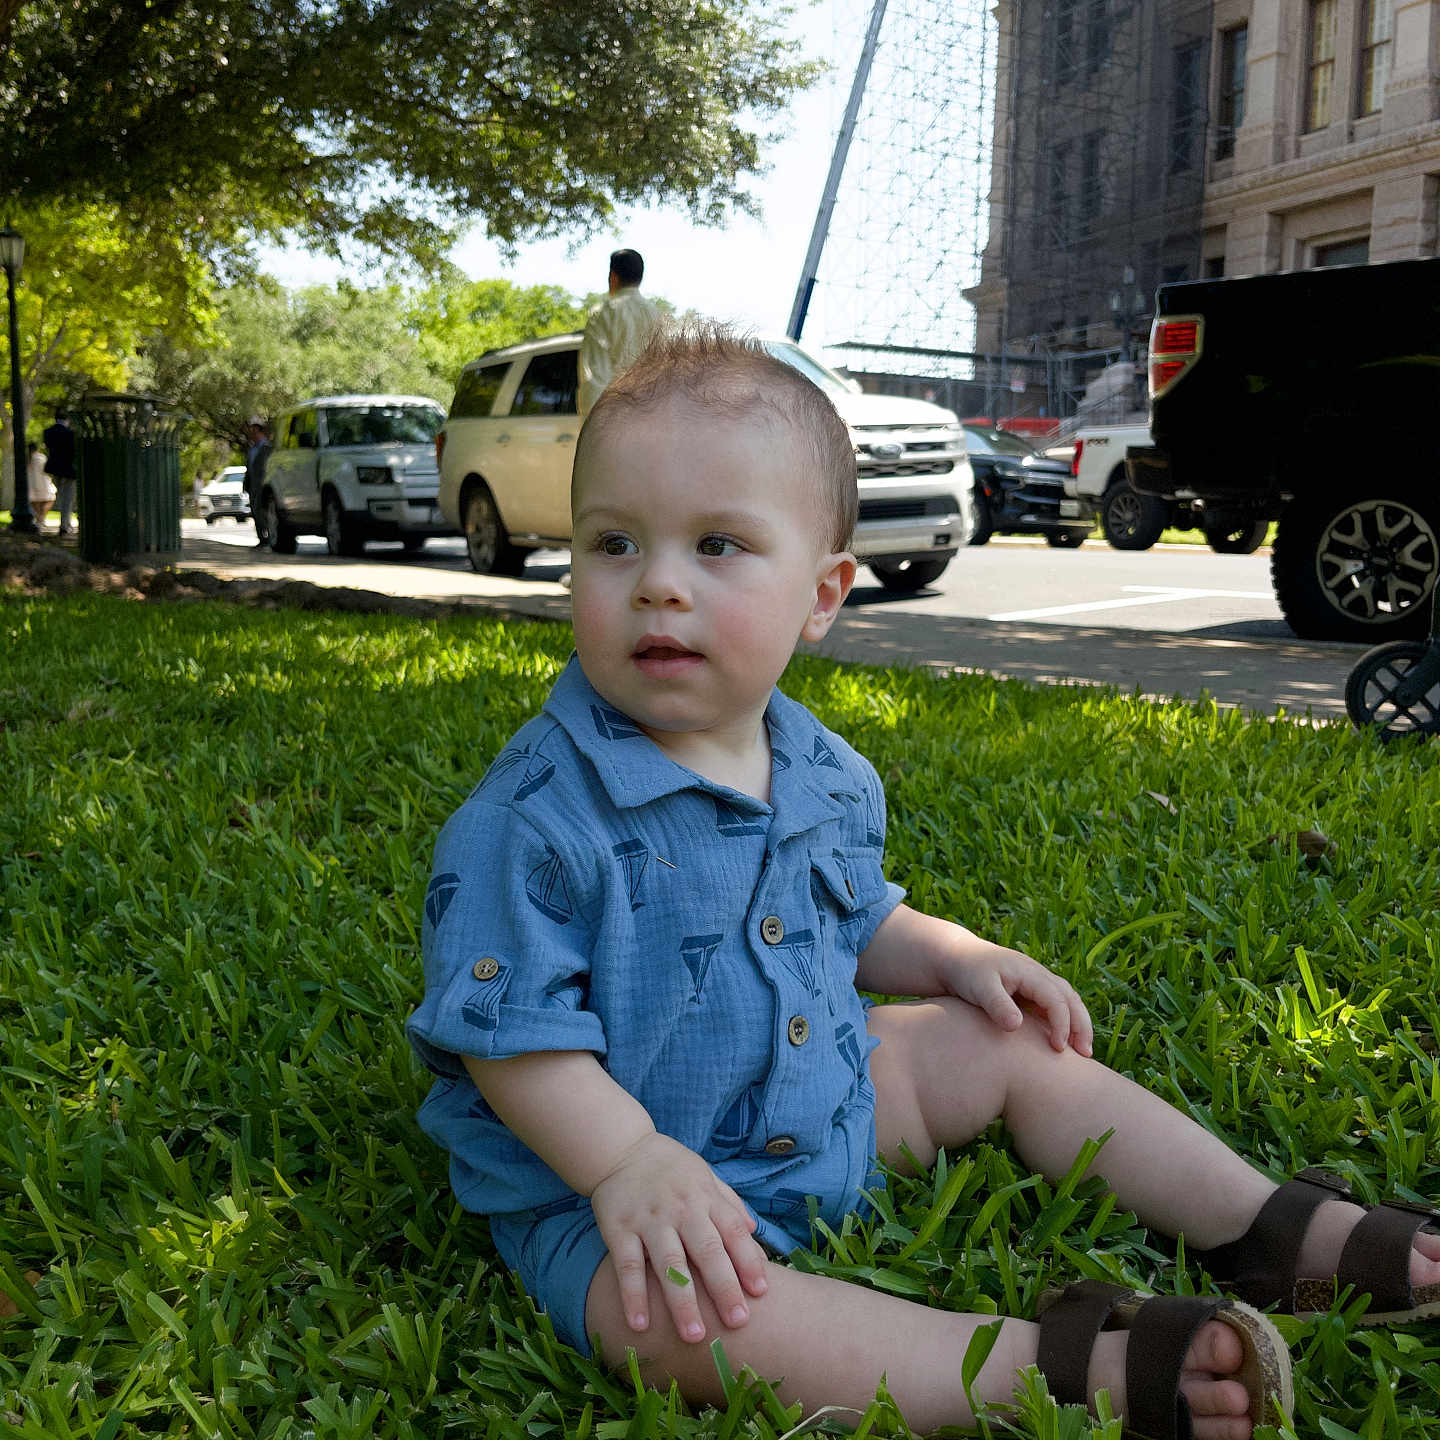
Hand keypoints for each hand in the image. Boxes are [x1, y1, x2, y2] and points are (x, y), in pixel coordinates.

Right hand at [590, 1131, 769, 1341]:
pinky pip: (628, 1266)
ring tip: (694, 1336)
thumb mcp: (705, 1175)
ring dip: (682, 1301)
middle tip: (738, 1323)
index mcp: (705, 1197)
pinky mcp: (619, 1229)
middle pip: (707, 1251)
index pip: (732, 1231)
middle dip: (724, 1288)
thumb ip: (729, 1202)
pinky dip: (633, 1296)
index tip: (762, 1292)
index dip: (748, 1260)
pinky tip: (640, 1325)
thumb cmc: (670, 1168)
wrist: (620, 1149)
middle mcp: (681, 1209)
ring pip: (669, 1263)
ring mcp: (649, 1220)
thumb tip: (754, 1230)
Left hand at [942, 939, 1093, 1054]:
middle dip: (1081, 1025)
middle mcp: (1038, 975)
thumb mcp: (979, 987)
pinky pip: (1056, 1007)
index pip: (1056, 998)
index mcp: (1029, 972)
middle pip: (1071, 999)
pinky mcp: (1031, 993)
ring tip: (1082, 1052)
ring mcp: (1037, 983)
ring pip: (1068, 1002)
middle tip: (1086, 1054)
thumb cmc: (966, 972)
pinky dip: (1065, 1023)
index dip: (1062, 1023)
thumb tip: (1016, 1026)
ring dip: (1078, 1024)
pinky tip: (1063, 1044)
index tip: (1058, 1048)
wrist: (956, 959)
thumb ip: (997, 1004)